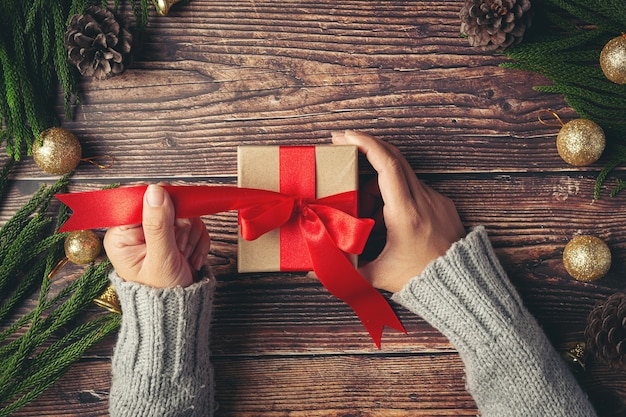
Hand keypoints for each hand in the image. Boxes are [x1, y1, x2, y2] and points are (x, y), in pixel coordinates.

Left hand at [103, 184, 210, 287]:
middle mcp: (136, 231)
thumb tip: (156, 191)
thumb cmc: (163, 294)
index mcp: (121, 236)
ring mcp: (157, 232)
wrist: (179, 312)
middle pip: (165, 204)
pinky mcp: (174, 235)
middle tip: (180, 247)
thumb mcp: (161, 258)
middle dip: (180, 225)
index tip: (176, 215)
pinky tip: (191, 257)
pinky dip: (198, 239)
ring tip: (184, 256)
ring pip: (182, 212)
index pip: (138, 202)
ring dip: (191, 234)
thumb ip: (159, 224)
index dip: (161, 203)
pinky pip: (193, 223)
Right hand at [331, 130, 464, 292]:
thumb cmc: (421, 281)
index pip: (387, 165)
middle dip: (366, 148)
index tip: (345, 137)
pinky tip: (385, 214)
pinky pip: (415, 188)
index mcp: (406, 213)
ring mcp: (436, 199)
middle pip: (394, 157)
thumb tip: (317, 266)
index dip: (365, 144)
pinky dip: (395, 193)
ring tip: (363, 205)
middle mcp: (423, 200)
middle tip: (343, 147)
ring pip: (402, 175)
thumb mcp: (378, 276)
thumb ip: (346, 269)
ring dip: (378, 180)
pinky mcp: (443, 204)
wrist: (461, 286)